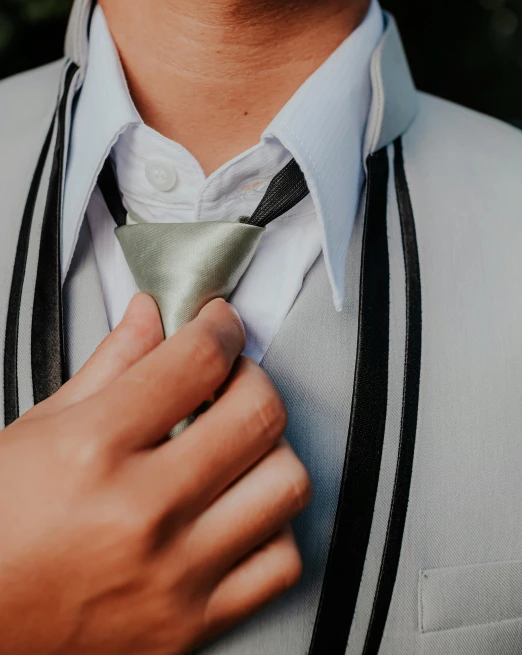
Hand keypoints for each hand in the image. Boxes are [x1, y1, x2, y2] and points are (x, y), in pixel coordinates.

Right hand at [0, 295, 310, 654]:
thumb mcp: (38, 429)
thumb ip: (109, 365)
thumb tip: (149, 317)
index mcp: (94, 450)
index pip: (196, 360)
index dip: (220, 326)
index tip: (220, 325)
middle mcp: (142, 511)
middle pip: (257, 413)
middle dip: (254, 376)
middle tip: (231, 378)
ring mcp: (173, 572)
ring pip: (286, 483)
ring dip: (271, 449)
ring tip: (239, 445)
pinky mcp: (190, 623)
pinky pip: (281, 563)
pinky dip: (273, 526)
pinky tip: (241, 510)